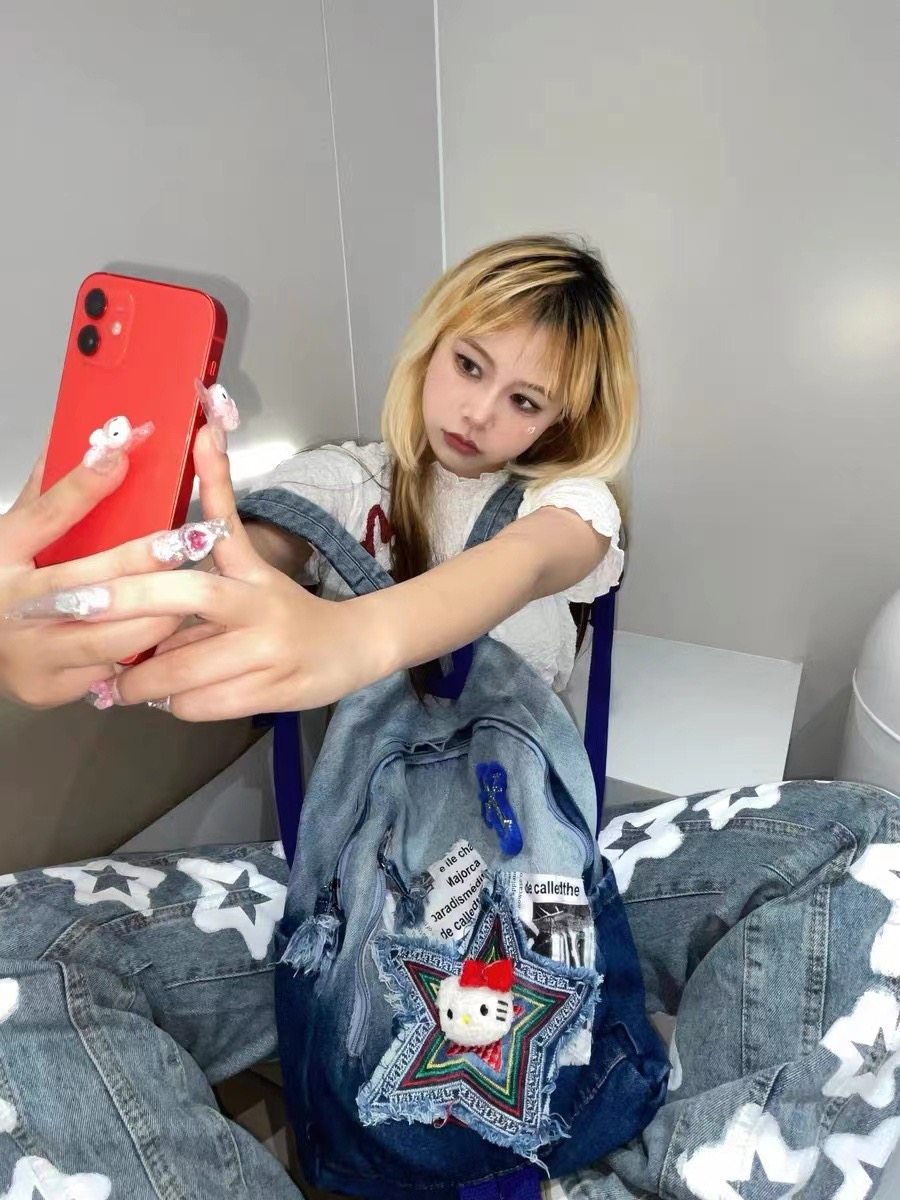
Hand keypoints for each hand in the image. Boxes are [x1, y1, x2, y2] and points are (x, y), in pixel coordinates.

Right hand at [0, 437, 194, 707]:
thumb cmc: (6, 583)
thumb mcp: (16, 535)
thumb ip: (51, 492)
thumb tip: (100, 437)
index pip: (41, 516)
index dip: (81, 487)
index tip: (121, 455)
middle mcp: (11, 606)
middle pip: (82, 582)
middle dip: (139, 561)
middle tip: (184, 540)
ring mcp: (29, 653)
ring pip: (106, 636)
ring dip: (155, 615)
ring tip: (193, 591)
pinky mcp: (50, 688)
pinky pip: (111, 667)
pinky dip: (145, 651)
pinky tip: (177, 634)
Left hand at [72, 430, 395, 719]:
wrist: (350, 648)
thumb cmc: (285, 605)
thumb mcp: (250, 558)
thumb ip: (221, 505)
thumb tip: (203, 434)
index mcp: (248, 574)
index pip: (195, 555)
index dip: (137, 570)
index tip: (82, 584)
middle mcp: (259, 610)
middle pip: (183, 605)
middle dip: (123, 617)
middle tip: (79, 628)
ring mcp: (268, 654)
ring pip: (183, 671)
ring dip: (143, 681)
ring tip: (122, 683)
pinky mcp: (270, 694)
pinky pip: (202, 705)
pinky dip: (176, 704)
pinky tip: (167, 698)